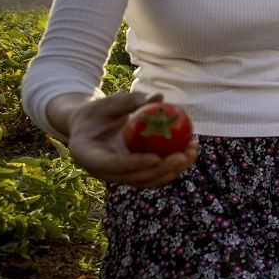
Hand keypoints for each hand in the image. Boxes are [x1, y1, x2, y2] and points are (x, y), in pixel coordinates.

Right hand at [66, 92, 197, 187]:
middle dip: (161, 170)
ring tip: (192, 153)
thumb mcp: (109, 102)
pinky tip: (189, 154)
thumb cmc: (97, 111)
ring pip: (146, 181)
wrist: (88, 127)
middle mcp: (101, 171)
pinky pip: (152, 176)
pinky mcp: (130, 175)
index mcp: (87, 154)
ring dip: (171, 171)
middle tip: (182, 156)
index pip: (112, 165)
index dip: (135, 163)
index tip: (156, 157)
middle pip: (133, 178)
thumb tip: (159, 98)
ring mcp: (116, 176)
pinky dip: (171, 168)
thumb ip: (131, 101)